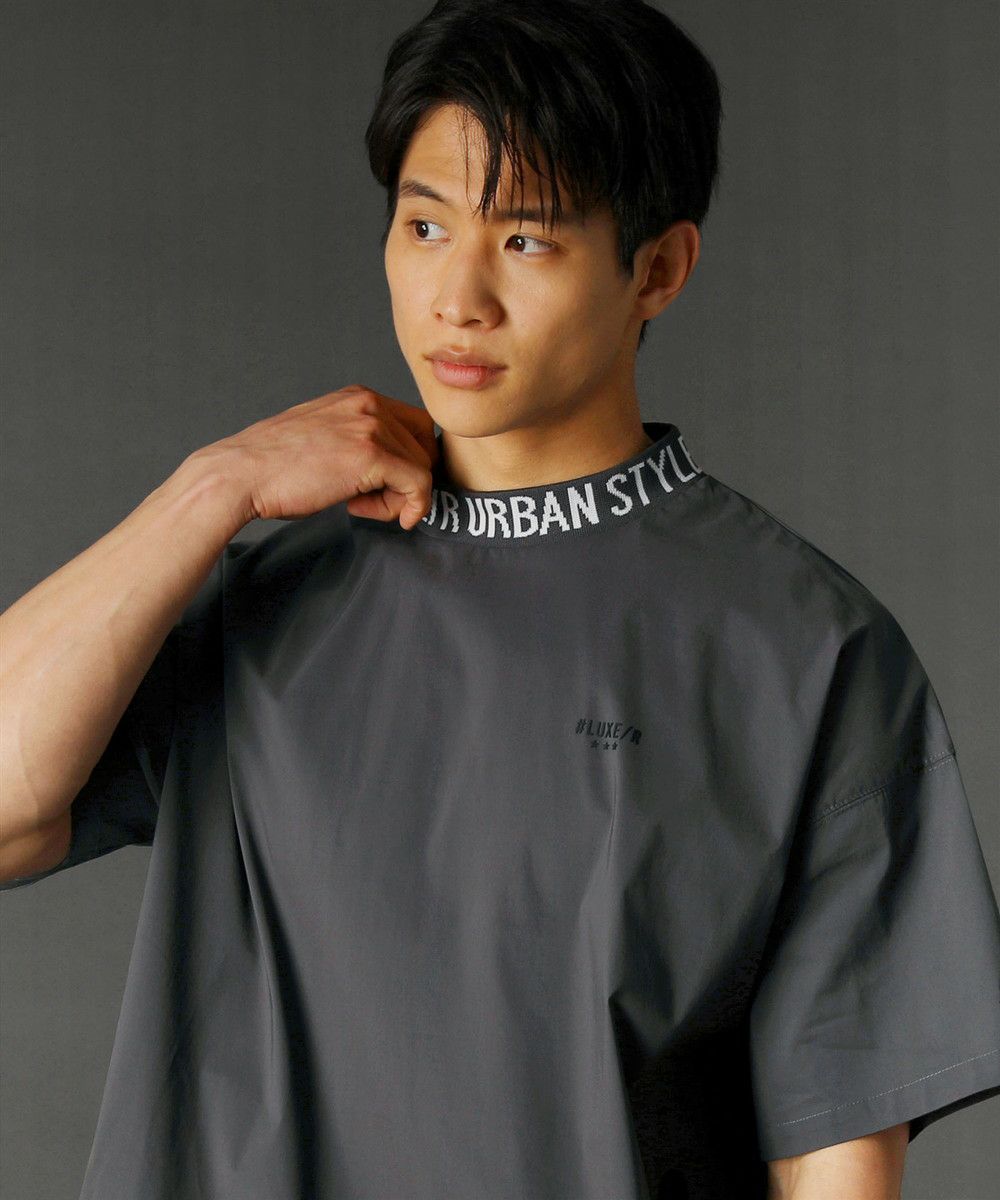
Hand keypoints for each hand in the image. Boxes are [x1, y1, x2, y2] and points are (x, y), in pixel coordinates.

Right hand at [190, 385, 439, 529]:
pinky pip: (418, 485)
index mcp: (358, 397)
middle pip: (424, 446)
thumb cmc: (274, 467)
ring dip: (398, 497)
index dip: (409, 460)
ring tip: (360, 505)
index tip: (386, 484)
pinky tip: (377, 514)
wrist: (241, 475)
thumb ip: (358, 441)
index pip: (416, 425)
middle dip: (406, 480)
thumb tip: (393, 470)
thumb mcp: (325, 437)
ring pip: (422, 468)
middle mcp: (369, 404)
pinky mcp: (371, 456)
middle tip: (373, 499)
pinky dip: (410, 507)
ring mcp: (371, 427)